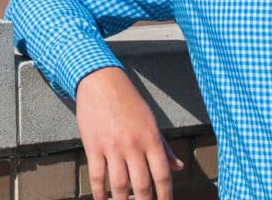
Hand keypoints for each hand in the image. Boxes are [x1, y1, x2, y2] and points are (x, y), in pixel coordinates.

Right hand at [76, 67, 184, 199]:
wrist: (101, 82)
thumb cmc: (129, 102)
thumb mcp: (151, 121)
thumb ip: (164, 147)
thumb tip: (178, 167)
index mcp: (151, 138)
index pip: (163, 174)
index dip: (165, 196)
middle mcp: (133, 144)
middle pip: (142, 185)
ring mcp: (112, 146)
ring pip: (119, 186)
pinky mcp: (93, 146)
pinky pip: (96, 177)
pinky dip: (99, 194)